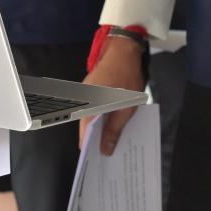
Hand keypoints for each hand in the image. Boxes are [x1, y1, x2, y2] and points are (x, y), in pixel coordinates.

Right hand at [79, 38, 143, 154]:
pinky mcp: (91, 87)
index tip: (95, 162)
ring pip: (90, 116)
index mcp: (90, 106)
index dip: (89, 148)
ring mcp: (86, 93)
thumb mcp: (127, 107)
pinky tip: (112, 121)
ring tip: (111, 140)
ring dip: (99, 127)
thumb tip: (106, 149)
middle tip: (107, 154)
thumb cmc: (127, 76)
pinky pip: (93, 106)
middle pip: (86, 126)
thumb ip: (115, 129)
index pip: (83, 133)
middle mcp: (83, 100)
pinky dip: (100, 115)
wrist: (124, 49)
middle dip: (96, 140)